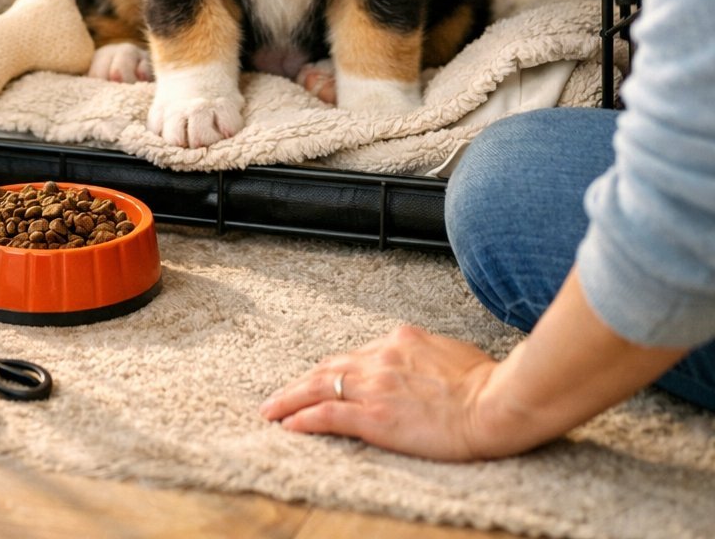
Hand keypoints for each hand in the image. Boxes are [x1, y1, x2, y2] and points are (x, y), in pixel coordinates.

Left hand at [259, 324, 505, 461]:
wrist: (494, 402)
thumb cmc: (486, 382)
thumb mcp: (452, 353)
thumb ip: (427, 355)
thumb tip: (424, 364)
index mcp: (401, 340)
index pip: (355, 354)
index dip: (333, 368)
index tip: (320, 379)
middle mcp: (381, 357)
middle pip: (329, 367)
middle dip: (302, 381)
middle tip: (280, 395)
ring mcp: (375, 386)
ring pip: (319, 387)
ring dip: (291, 398)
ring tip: (271, 410)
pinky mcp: (374, 416)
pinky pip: (328, 415)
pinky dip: (303, 419)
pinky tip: (288, 425)